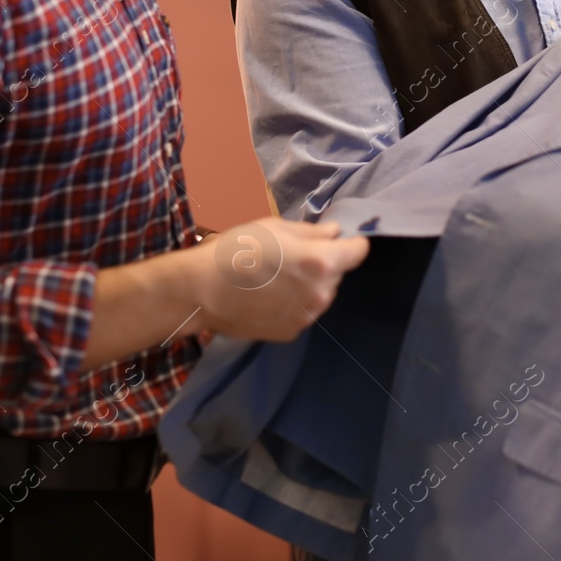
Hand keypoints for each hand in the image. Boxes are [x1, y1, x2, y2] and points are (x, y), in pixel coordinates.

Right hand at [191, 218, 369, 342]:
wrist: (201, 290)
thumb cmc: (236, 250)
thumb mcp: (275, 228)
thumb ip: (311, 232)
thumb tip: (334, 233)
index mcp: (322, 262)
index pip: (359, 252)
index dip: (350, 243)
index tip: (337, 241)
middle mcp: (321, 293)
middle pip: (337, 274)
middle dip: (323, 264)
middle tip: (291, 257)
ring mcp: (306, 317)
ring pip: (320, 295)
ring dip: (309, 286)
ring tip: (276, 278)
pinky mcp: (290, 333)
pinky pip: (302, 313)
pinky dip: (292, 304)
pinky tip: (266, 297)